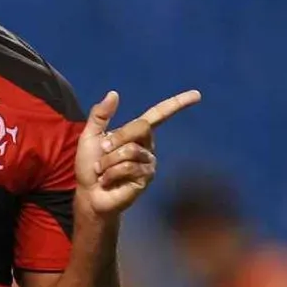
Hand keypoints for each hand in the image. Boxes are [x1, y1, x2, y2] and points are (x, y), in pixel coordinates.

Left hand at [75, 89, 201, 218]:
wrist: (89, 193)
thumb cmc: (90, 165)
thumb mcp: (90, 135)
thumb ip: (100, 115)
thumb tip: (114, 93)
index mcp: (135, 133)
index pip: (160, 114)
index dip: (178, 103)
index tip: (197, 95)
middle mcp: (147, 145)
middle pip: (142, 127)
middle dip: (118, 137)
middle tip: (104, 150)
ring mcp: (149, 162)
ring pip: (131, 150)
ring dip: (109, 160)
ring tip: (103, 171)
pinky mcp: (146, 178)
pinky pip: (129, 167)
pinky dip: (112, 173)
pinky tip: (108, 180)